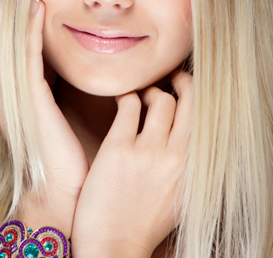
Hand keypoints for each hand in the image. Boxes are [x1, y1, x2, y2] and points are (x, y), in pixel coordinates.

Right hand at [0, 0, 88, 236]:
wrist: (63, 188)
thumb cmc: (64, 147)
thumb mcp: (55, 103)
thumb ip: (52, 77)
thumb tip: (63, 50)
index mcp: (8, 87)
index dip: (4, 5)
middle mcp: (1, 87)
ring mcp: (11, 95)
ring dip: (9, 7)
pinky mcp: (28, 102)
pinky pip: (23, 58)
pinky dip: (28, 31)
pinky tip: (37, 8)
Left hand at [71, 71, 192, 257]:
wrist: (114, 245)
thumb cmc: (145, 221)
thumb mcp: (179, 194)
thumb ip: (185, 164)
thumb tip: (185, 136)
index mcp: (192, 166)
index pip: (204, 116)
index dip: (195, 96)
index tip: (185, 88)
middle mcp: (176, 155)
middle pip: (189, 99)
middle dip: (180, 80)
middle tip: (169, 77)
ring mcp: (147, 151)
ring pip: (159, 98)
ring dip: (150, 91)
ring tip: (140, 96)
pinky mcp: (118, 149)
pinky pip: (129, 105)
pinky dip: (126, 96)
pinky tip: (121, 100)